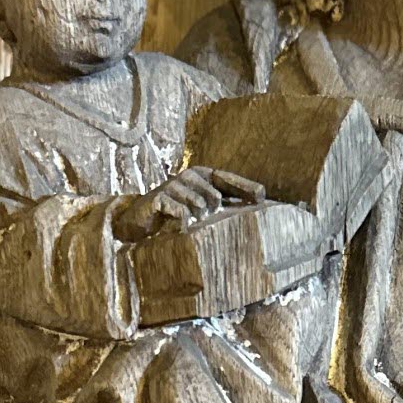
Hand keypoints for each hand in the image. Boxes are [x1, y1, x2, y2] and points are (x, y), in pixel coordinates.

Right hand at [118, 166, 267, 240]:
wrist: (140, 220)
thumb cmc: (175, 212)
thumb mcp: (200, 206)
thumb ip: (224, 203)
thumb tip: (257, 202)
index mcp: (202, 174)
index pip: (228, 178)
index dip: (245, 187)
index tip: (262, 197)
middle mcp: (189, 175)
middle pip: (215, 196)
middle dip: (212, 212)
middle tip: (200, 219)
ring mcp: (173, 185)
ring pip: (199, 205)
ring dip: (195, 218)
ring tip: (187, 222)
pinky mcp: (159, 198)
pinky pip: (182, 213)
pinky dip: (183, 223)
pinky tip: (180, 227)